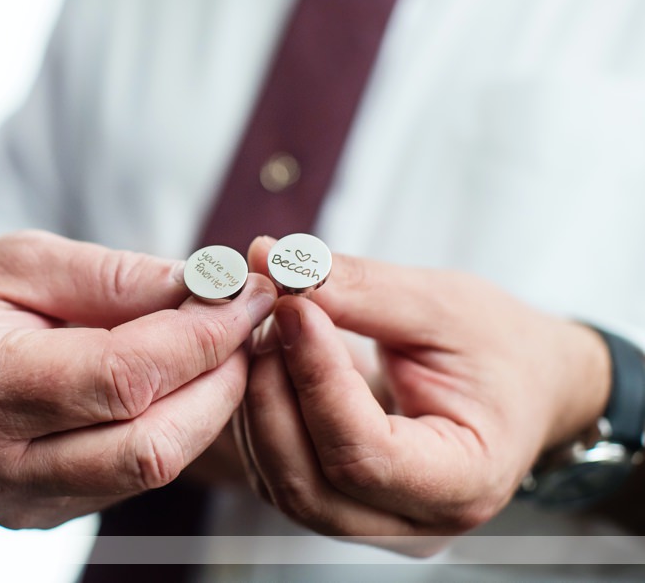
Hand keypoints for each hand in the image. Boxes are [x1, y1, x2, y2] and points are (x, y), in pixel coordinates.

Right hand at [0, 230, 276, 528]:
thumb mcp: (19, 261)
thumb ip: (113, 277)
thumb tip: (207, 288)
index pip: (121, 378)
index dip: (198, 337)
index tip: (245, 294)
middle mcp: (0, 465)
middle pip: (151, 445)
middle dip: (220, 379)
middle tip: (246, 321)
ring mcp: (25, 501)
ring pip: (154, 467)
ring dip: (207, 403)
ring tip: (219, 343)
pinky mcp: (48, 513)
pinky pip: (135, 475)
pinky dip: (174, 423)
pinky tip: (179, 378)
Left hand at [235, 237, 609, 553]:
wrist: (521, 381)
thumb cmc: (497, 346)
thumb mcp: (439, 304)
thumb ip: (357, 287)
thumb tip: (271, 257)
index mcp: (463, 482)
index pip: (363, 454)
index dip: (316, 377)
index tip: (294, 307)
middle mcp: (412, 521)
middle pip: (307, 482)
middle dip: (273, 390)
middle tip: (268, 313)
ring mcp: (369, 520)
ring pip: (278, 481)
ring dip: (257, 400)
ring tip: (271, 329)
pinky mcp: (335, 500)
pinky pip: (273, 471)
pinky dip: (258, 413)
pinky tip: (271, 359)